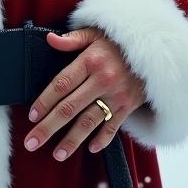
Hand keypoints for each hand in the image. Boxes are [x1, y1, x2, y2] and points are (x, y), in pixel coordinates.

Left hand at [24, 26, 147, 161]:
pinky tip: (91, 149)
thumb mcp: (95, 33)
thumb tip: (49, 39)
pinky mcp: (129, 106)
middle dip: (48, 127)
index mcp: (90, 61)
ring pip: (89, 122)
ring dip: (72, 140)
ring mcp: (116, 95)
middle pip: (69, 108)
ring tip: (57, 155)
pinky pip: (113, 126)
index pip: (61, 84)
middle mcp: (102, 80)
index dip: (45, 101)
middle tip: (32, 143)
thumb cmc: (118, 41)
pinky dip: (103, 139)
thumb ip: (72, 39)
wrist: (155, 49)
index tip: (32, 116)